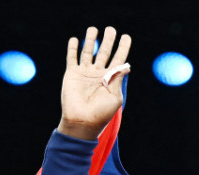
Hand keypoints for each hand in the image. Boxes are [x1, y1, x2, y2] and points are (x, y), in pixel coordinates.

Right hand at [57, 26, 131, 140]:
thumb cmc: (101, 113)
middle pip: (104, 52)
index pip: (119, 59)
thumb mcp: (115, 97)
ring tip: (93, 29)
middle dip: (108, 40)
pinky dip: (73, 48)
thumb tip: (126, 65)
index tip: (126, 37)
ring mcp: (85, 73)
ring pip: (88, 52)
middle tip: (111, 29)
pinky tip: (75, 39)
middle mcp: (98, 73)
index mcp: (111, 78)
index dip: (123, 48)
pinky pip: (72, 58)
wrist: (82, 121)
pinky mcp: (72, 74)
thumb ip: (118, 79)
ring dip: (90, 40)